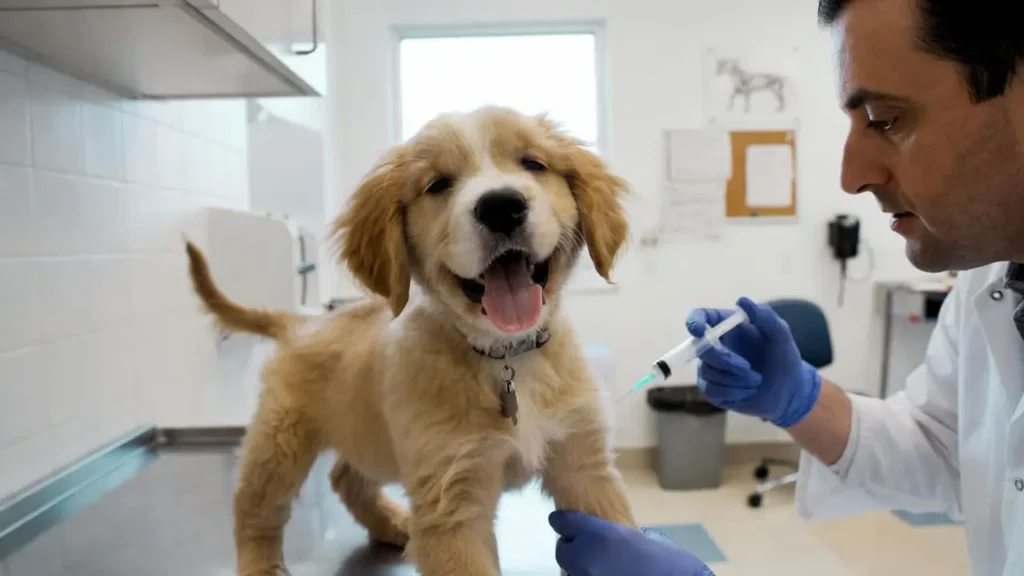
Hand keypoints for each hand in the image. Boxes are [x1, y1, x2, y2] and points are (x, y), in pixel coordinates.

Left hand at [549, 510, 713, 575]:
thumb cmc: (670, 562)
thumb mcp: (645, 540)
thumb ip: (621, 536)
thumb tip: (613, 539)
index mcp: (599, 534)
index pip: (565, 522)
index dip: (565, 521)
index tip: (565, 521)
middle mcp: (586, 557)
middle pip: (563, 549)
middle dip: (572, 547)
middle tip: (585, 548)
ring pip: (569, 571)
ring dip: (578, 567)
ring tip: (595, 566)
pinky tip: (602, 574)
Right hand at [685, 296, 821, 427]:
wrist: (789, 390)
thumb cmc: (783, 357)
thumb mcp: (780, 335)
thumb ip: (764, 316)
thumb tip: (741, 300)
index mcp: (726, 326)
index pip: (700, 317)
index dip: (694, 321)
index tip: (699, 330)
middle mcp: (714, 345)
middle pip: (701, 349)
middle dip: (725, 359)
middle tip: (747, 367)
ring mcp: (710, 368)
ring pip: (709, 372)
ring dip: (737, 379)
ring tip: (757, 380)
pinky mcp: (712, 390)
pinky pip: (712, 390)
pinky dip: (734, 392)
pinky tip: (749, 390)